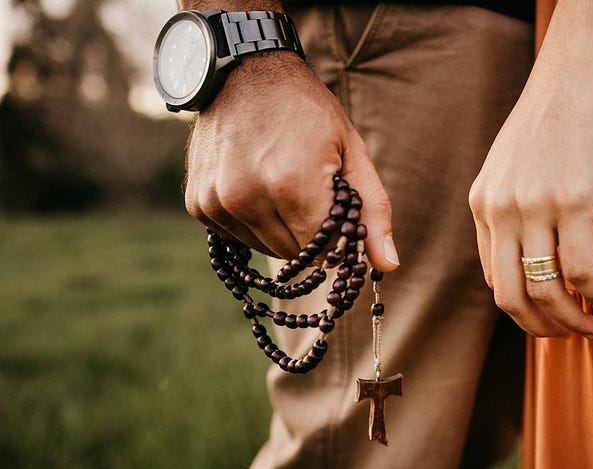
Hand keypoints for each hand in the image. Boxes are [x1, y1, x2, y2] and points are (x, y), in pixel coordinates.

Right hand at [184, 52, 399, 271]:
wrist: (243, 71)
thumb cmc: (306, 110)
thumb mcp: (351, 151)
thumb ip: (372, 210)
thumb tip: (388, 266)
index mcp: (290, 183)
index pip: (325, 251)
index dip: (339, 241)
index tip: (342, 219)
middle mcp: (246, 197)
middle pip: (295, 254)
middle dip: (311, 235)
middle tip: (312, 194)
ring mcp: (216, 202)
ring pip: (266, 249)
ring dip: (282, 231)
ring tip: (283, 185)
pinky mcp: (198, 204)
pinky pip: (238, 237)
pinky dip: (255, 222)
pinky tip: (257, 186)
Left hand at [469, 29, 592, 340]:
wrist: (581, 65)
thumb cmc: (556, 114)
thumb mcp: (515, 164)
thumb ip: (514, 207)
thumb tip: (534, 254)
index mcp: (482, 203)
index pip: (492, 278)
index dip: (522, 309)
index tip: (551, 318)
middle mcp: (499, 209)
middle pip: (509, 297)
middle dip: (541, 330)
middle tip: (571, 338)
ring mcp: (533, 205)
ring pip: (544, 291)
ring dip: (573, 323)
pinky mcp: (573, 198)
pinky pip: (581, 271)